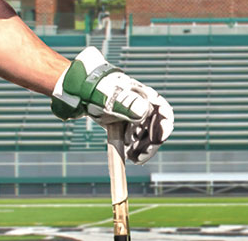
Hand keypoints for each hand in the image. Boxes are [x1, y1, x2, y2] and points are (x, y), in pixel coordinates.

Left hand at [50, 46, 174, 162]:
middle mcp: (143, 108)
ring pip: (145, 138)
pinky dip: (133, 150)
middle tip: (142, 156)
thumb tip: (143, 111)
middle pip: (155, 129)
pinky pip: (134, 141)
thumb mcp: (111, 95)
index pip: (163, 111)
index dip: (165, 125)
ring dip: (142, 149)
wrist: (83, 92)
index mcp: (145, 96)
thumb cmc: (99, 89)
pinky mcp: (126, 127)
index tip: (159, 138)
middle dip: (151, 144)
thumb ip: (126, 102)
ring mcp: (134, 119)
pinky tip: (128, 157)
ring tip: (133, 158)